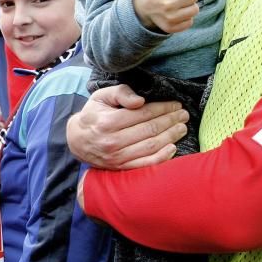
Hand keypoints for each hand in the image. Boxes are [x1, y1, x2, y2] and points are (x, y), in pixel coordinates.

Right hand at [66, 84, 187, 169]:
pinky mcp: (121, 168)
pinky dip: (162, 157)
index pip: (142, 114)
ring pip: (151, 146)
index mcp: (108, 121)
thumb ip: (120, 93)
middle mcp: (113, 141)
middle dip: (170, 121)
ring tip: (182, 128)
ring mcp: (117, 157)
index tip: (176, 104)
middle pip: (150, 130)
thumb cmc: (93, 115)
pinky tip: (173, 148)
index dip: (162, 108)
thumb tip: (141, 101)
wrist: (77, 140)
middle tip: (183, 115)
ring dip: (170, 137)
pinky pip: (146, 164)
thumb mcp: (100, 97)